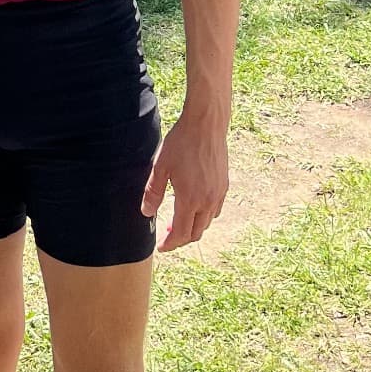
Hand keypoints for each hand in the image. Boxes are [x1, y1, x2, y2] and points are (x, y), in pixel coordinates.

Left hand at [141, 108, 228, 250]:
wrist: (206, 125)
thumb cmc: (181, 143)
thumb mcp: (161, 166)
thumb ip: (153, 192)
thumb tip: (146, 212)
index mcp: (190, 199)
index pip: (181, 233)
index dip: (170, 243)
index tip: (161, 246)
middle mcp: (207, 201)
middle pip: (195, 233)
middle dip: (180, 238)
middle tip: (166, 234)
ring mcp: (218, 194)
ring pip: (206, 223)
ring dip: (193, 227)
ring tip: (178, 220)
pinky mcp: (224, 186)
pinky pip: (215, 211)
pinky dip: (204, 216)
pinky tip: (194, 207)